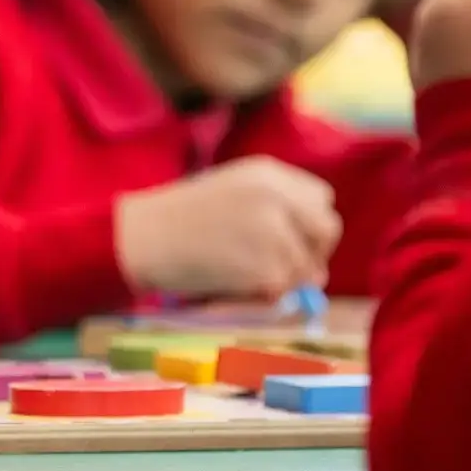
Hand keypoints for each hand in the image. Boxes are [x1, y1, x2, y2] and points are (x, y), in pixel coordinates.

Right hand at [114, 158, 341, 298]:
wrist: (142, 236)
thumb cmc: (178, 219)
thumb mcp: (232, 194)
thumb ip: (274, 212)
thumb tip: (316, 269)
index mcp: (269, 174)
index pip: (321, 199)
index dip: (310, 223)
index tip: (293, 241)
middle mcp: (279, 198)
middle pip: (327, 229)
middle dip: (313, 252)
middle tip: (287, 270)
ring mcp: (276, 232)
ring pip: (307, 267)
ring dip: (284, 280)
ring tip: (243, 276)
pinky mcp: (268, 267)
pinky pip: (285, 290)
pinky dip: (265, 295)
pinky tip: (233, 285)